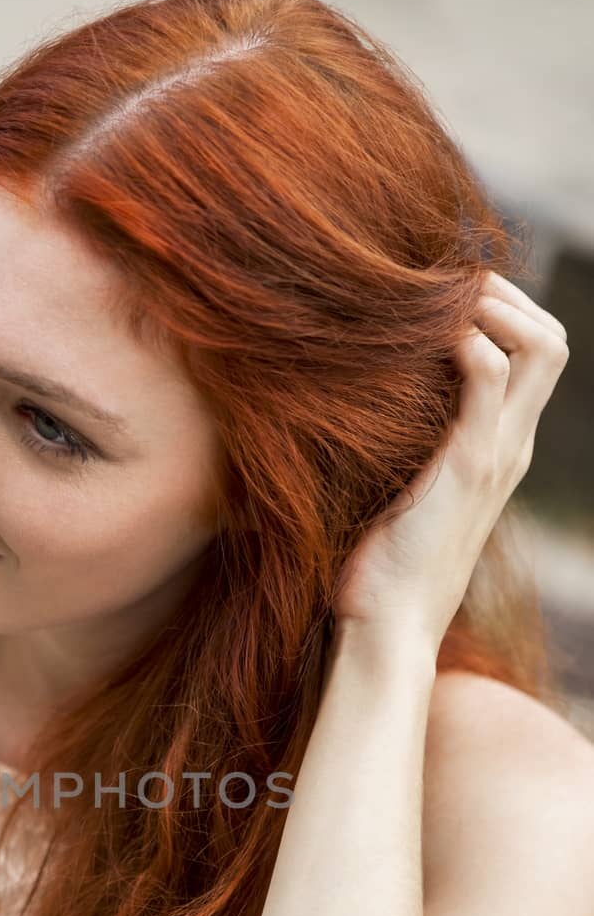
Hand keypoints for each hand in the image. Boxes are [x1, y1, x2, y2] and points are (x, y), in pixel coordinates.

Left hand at [332, 271, 568, 651]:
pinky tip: (420, 340)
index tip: (441, 299)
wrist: (387, 627)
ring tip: (439, 304)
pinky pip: (489, 375)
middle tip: (445, 288)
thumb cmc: (380, 568)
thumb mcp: (401, 493)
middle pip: (553, 338)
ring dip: (495, 306)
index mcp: (500, 449)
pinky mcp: (468, 465)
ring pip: (540, 346)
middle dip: (507, 295)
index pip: (536, 355)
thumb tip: (363, 411)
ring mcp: (497, 454)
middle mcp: (511, 445)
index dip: (503, 311)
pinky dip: (465, 340)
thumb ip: (405, 451)